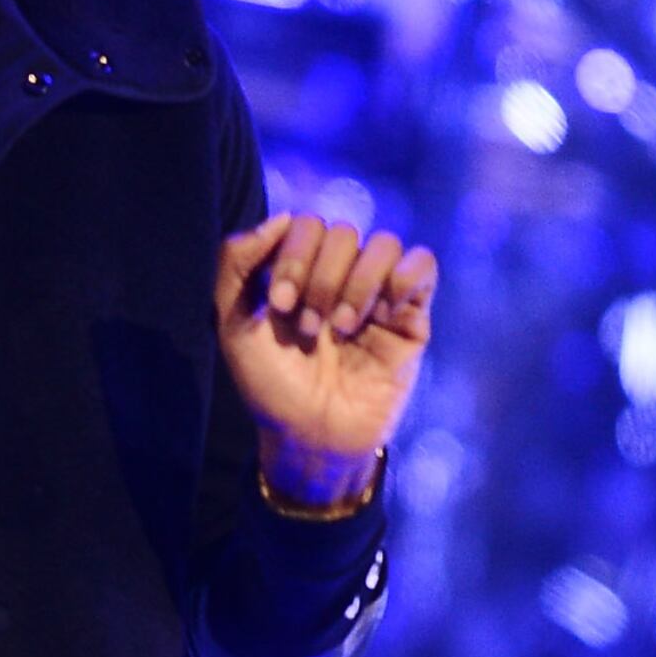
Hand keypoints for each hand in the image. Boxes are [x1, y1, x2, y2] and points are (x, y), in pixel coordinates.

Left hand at [216, 213, 438, 501]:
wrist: (311, 438)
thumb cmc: (270, 386)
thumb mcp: (233, 327)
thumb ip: (235, 266)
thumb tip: (278, 218)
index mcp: (299, 269)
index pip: (305, 224)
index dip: (292, 256)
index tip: (279, 306)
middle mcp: (339, 274)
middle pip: (342, 231)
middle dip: (320, 278)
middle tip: (308, 328)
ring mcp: (377, 292)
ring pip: (382, 243)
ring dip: (356, 284)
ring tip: (340, 328)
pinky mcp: (411, 316)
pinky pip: (422, 264)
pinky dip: (402, 278)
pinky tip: (382, 314)